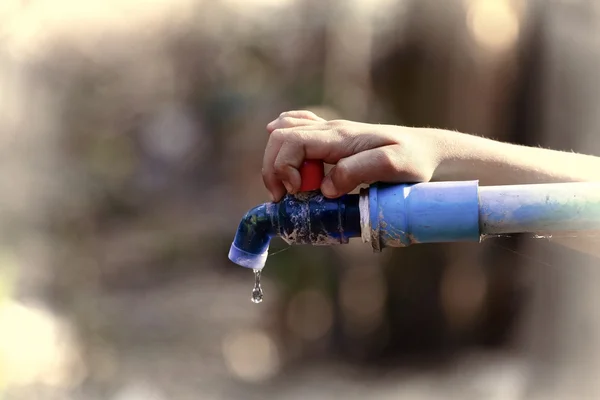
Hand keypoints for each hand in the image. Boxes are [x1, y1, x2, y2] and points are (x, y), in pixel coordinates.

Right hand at [262, 110, 443, 200]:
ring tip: (291, 187)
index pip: (291, 141)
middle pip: (280, 137)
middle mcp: (330, 130)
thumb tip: (326, 187)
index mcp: (339, 136)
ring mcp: (330, 132)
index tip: (296, 193)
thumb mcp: (392, 167)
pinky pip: (297, 128)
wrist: (427, 150)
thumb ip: (357, 172)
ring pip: (283, 133)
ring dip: (277, 162)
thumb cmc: (414, 161)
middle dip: (273, 168)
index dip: (283, 168)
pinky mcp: (332, 139)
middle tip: (286, 197)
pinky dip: (284, 143)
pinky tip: (289, 158)